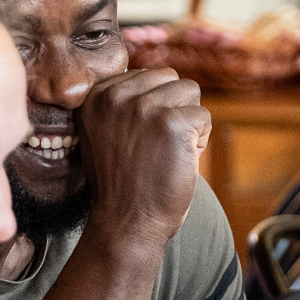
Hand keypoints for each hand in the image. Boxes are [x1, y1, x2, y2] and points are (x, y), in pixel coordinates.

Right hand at [75, 68, 211, 248]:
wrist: (126, 223)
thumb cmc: (123, 183)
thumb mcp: (105, 132)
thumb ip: (122, 102)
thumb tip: (157, 77)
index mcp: (96, 95)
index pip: (146, 75)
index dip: (153, 107)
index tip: (139, 140)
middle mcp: (115, 96)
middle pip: (169, 78)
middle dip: (174, 108)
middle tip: (158, 146)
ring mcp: (142, 108)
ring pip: (190, 91)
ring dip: (188, 122)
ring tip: (169, 151)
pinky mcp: (170, 123)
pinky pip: (204, 117)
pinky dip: (200, 141)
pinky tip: (179, 161)